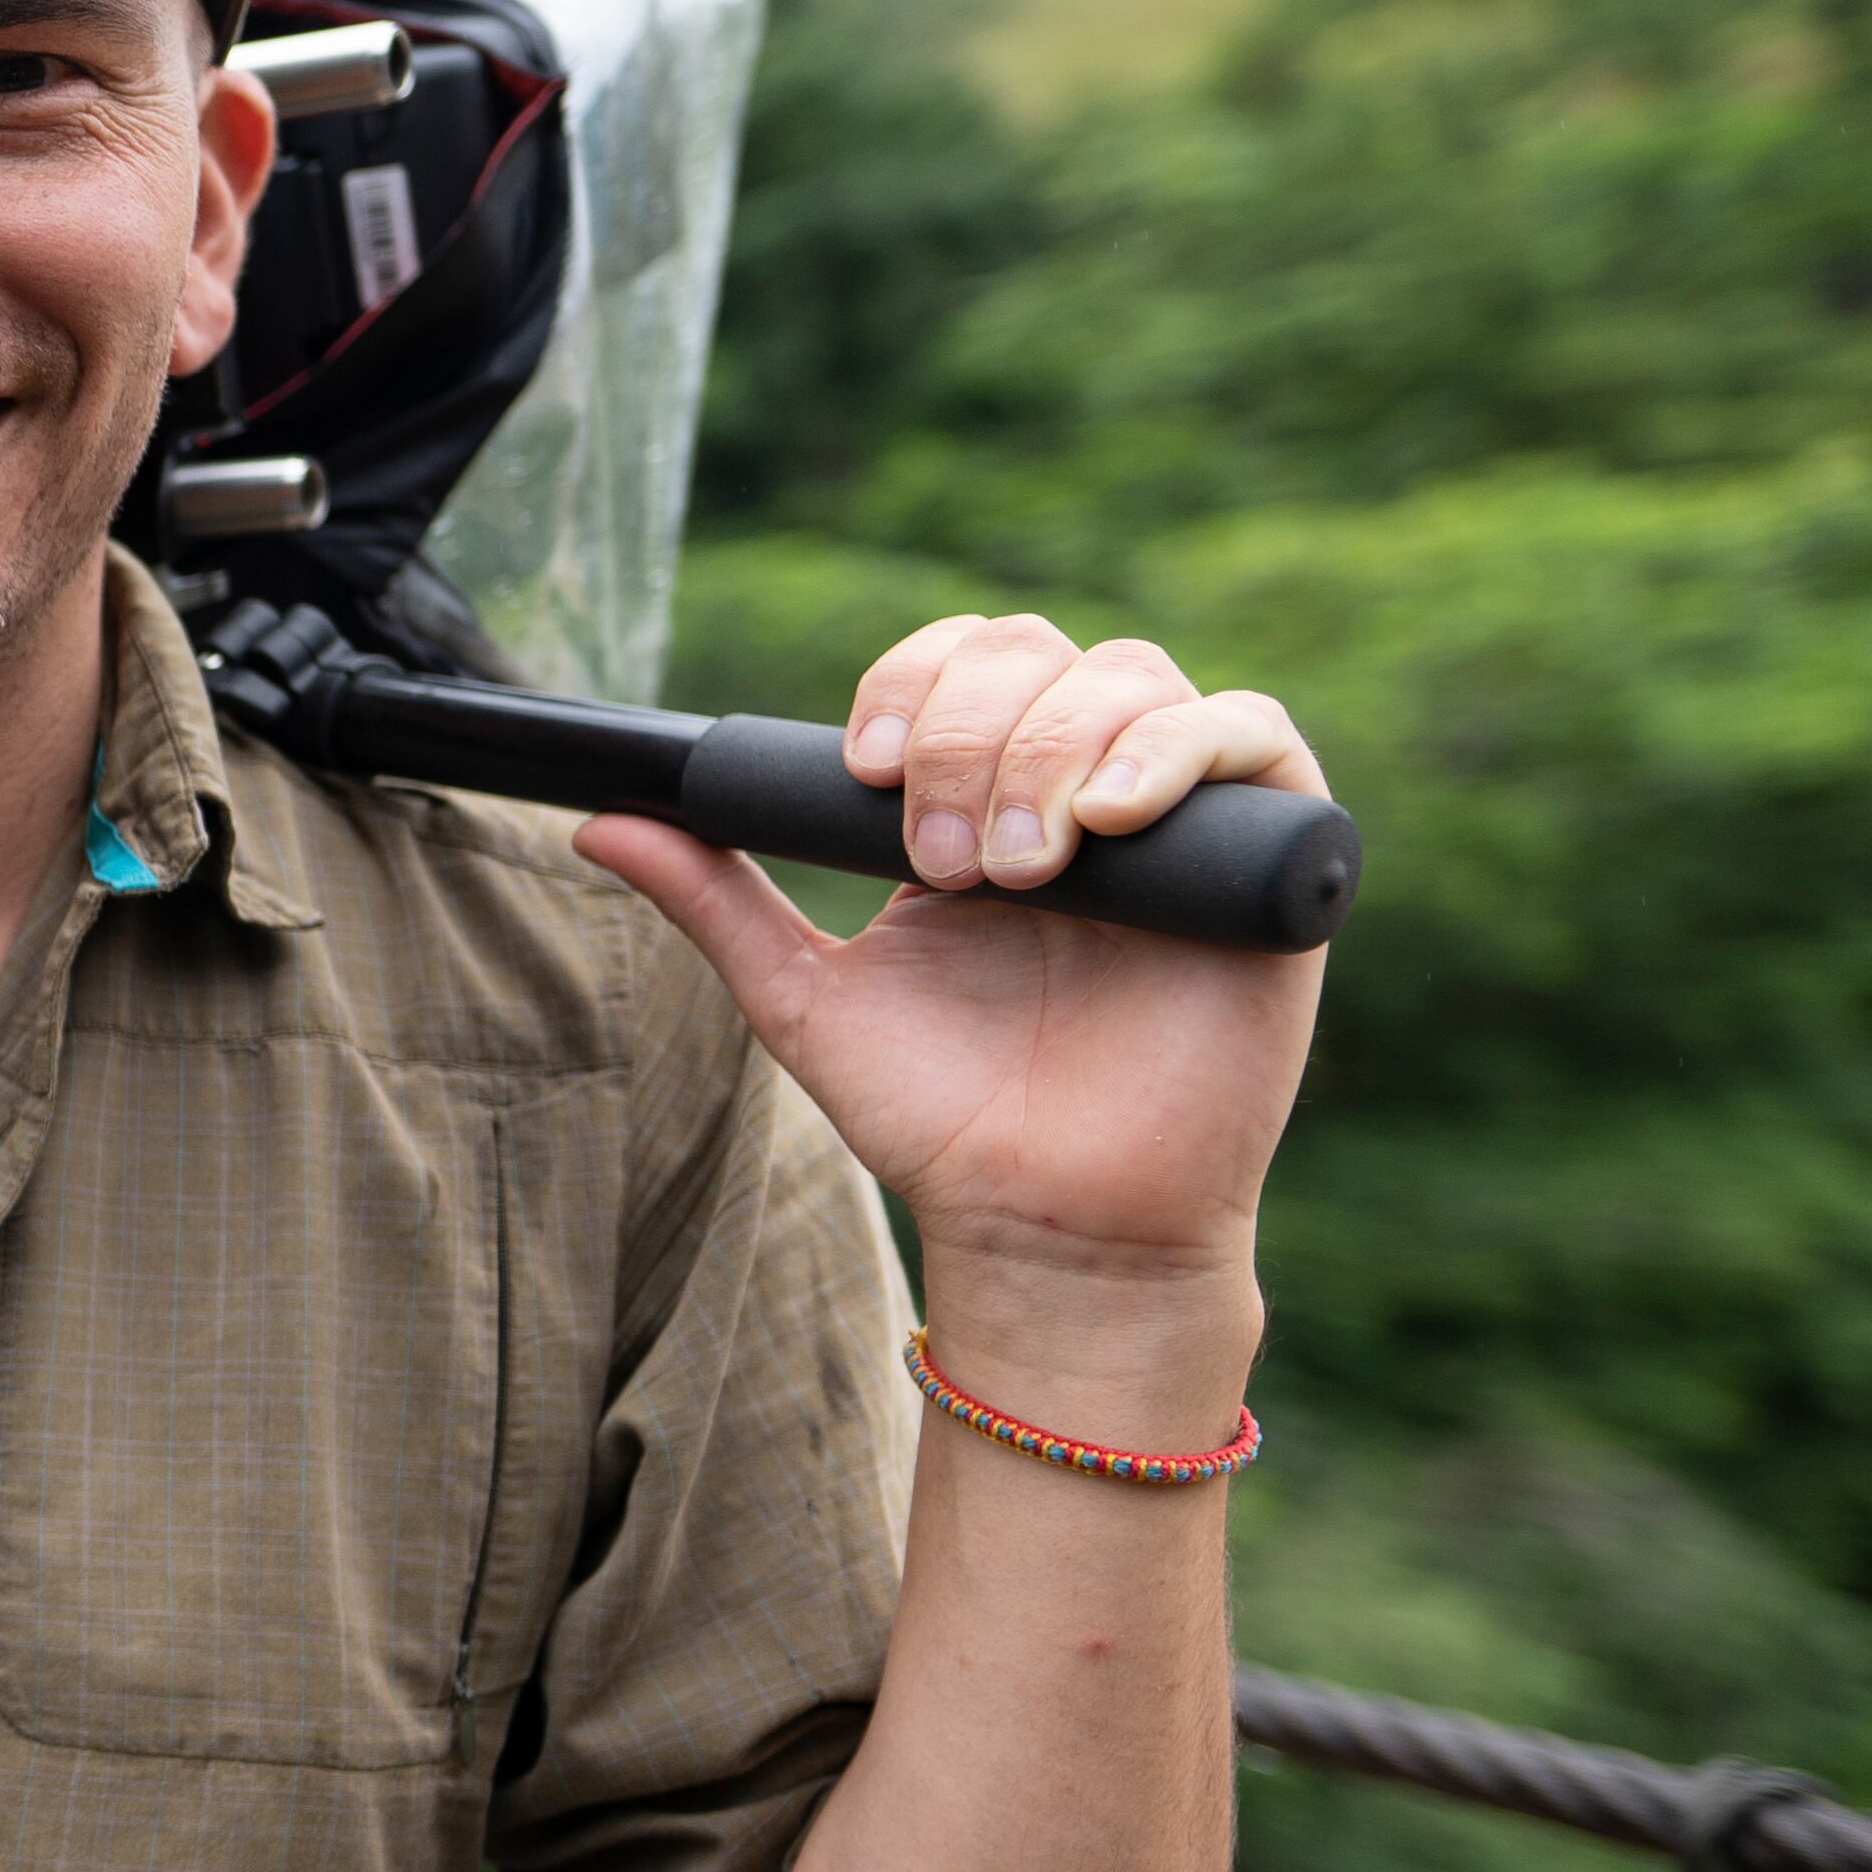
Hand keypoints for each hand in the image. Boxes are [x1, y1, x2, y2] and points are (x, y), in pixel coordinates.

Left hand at [573, 616, 1327, 1435]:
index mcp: (977, 799)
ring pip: (1136, 677)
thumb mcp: (802, 995)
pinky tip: (1110, 820)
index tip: (863, 770)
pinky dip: (1179, 750)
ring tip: (1021, 875)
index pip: (957, 659)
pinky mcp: (1271, 862)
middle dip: (971, 731)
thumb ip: (716, 898)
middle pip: (1038, 651)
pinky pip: (1255, 739)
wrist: (1046, 1220)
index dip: (910, 683)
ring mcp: (1179, 818)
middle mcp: (1079, 786)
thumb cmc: (940, 1114)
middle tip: (944, 862)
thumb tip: (600, 820)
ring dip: (1057, 747)